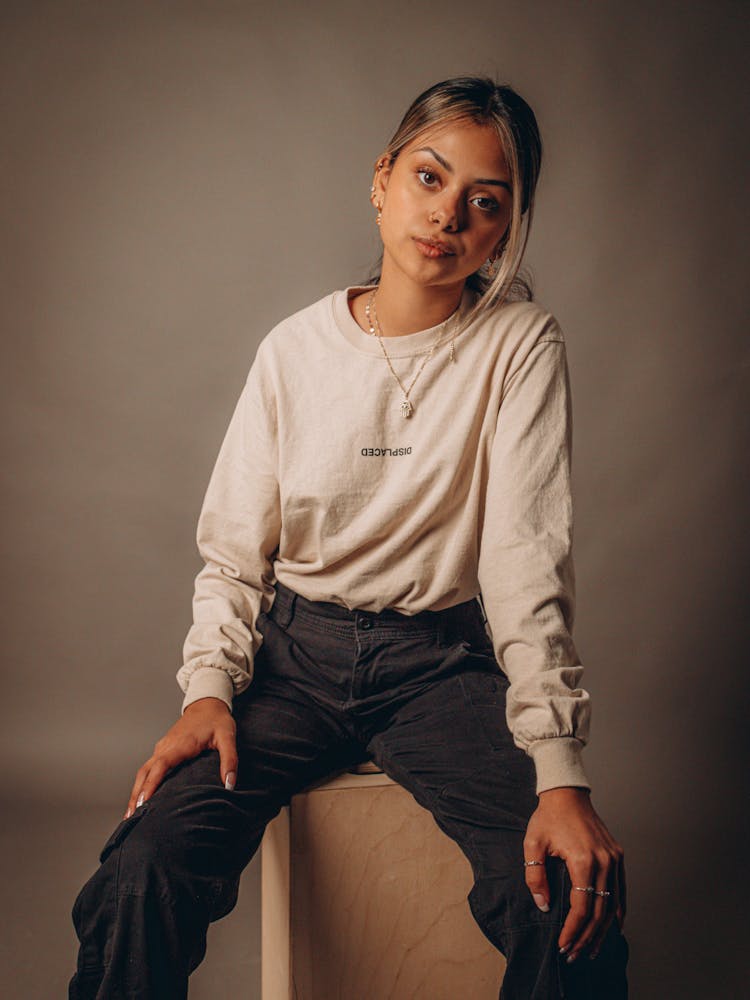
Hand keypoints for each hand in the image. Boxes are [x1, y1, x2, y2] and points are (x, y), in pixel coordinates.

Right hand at [124, 697, 237, 818]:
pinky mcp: (162, 749)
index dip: (150, 785)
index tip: (143, 802)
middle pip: (144, 773)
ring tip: (131, 814)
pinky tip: (142, 796)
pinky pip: (147, 768)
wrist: (207, 704)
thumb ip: (230, 760)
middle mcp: (166, 747)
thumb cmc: (216, 720)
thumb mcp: (228, 737)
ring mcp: (162, 748)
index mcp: (180, 745)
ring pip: (143, 771)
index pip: (160, 766)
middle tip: (131, 817)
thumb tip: (230, 784)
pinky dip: (141, 783)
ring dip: (136, 791)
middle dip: (136, 795)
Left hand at [523, 787, 625, 962]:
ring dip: (602, 931)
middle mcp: (604, 862)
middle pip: (599, 911)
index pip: (581, 907)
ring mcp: (614, 859)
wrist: (567, 794)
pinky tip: (612, 928)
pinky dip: (617, 912)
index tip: (562, 945)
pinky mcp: (617, 856)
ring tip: (591, 950)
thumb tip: (543, 905)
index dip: (573, 930)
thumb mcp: (532, 845)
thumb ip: (535, 877)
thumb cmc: (547, 818)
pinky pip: (621, 891)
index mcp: (583, 860)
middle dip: (586, 937)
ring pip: (613, 905)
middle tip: (574, 955)